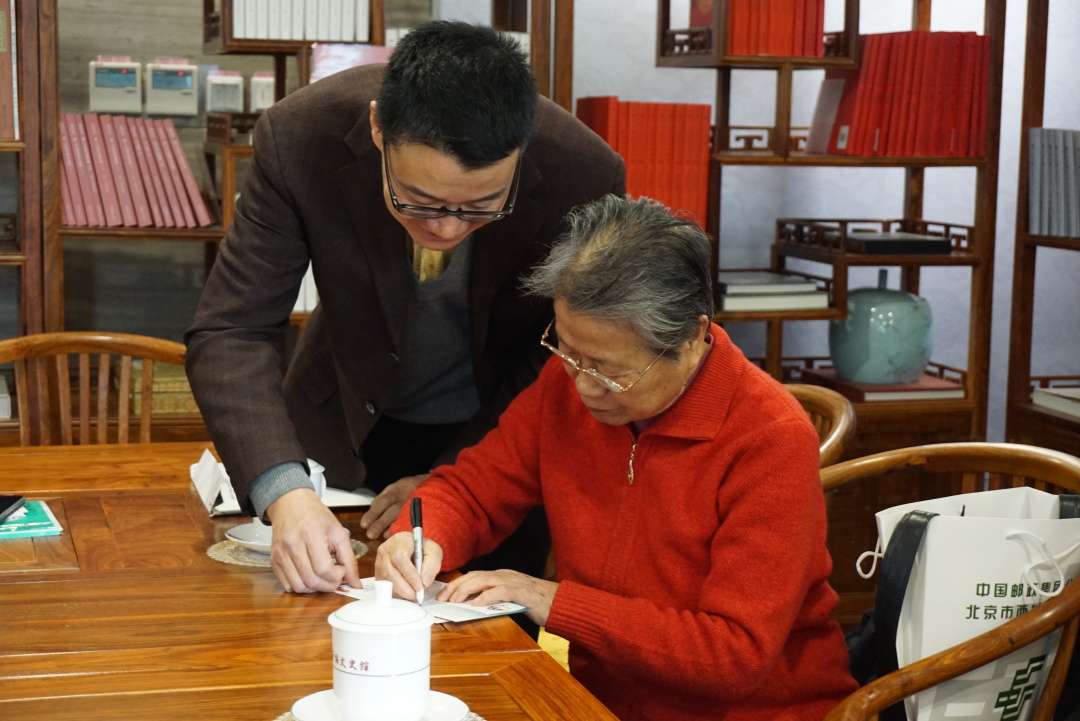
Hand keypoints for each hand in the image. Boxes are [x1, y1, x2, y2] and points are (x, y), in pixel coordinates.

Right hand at [265, 487, 360, 592]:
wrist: (291, 504)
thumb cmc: (316, 516)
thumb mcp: (338, 532)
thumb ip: (349, 559)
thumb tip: (356, 584)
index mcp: (311, 534)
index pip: (324, 569)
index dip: (337, 576)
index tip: (341, 570)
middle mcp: (292, 545)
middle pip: (311, 580)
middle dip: (328, 586)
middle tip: (335, 578)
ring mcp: (280, 554)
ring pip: (298, 586)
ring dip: (315, 589)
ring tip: (323, 578)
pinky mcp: (273, 560)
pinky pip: (287, 585)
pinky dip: (301, 587)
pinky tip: (310, 577)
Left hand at [360, 473, 428, 539]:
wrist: (436, 483)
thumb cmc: (409, 488)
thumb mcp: (396, 488)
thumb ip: (383, 500)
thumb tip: (372, 514)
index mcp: (398, 489)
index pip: (383, 501)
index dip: (373, 513)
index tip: (364, 524)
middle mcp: (407, 496)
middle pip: (393, 510)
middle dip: (381, 523)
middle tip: (370, 534)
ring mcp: (418, 504)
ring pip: (405, 516)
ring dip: (393, 528)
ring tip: (384, 537)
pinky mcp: (426, 511)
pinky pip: (416, 521)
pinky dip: (407, 529)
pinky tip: (400, 536)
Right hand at [375, 531, 442, 601]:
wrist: (412, 548)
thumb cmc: (422, 549)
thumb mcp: (434, 552)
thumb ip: (432, 565)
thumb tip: (425, 582)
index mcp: (399, 540)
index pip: (400, 557)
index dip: (409, 574)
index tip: (419, 586)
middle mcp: (385, 551)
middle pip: (389, 571)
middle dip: (403, 588)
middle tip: (416, 596)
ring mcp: (378, 562)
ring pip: (384, 581)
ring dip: (399, 592)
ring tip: (412, 596)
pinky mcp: (377, 574)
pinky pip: (383, 587)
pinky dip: (395, 593)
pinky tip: (405, 594)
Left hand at [437, 570, 557, 626]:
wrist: (560, 603)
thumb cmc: (536, 603)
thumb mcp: (510, 599)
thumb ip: (494, 599)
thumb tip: (473, 607)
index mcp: (501, 576)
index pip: (474, 576)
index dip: (457, 583)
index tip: (444, 594)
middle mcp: (505, 575)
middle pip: (474, 576)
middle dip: (456, 586)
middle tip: (443, 598)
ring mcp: (513, 581)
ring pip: (483, 580)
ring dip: (466, 590)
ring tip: (454, 600)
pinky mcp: (521, 591)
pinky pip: (500, 591)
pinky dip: (486, 596)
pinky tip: (476, 604)